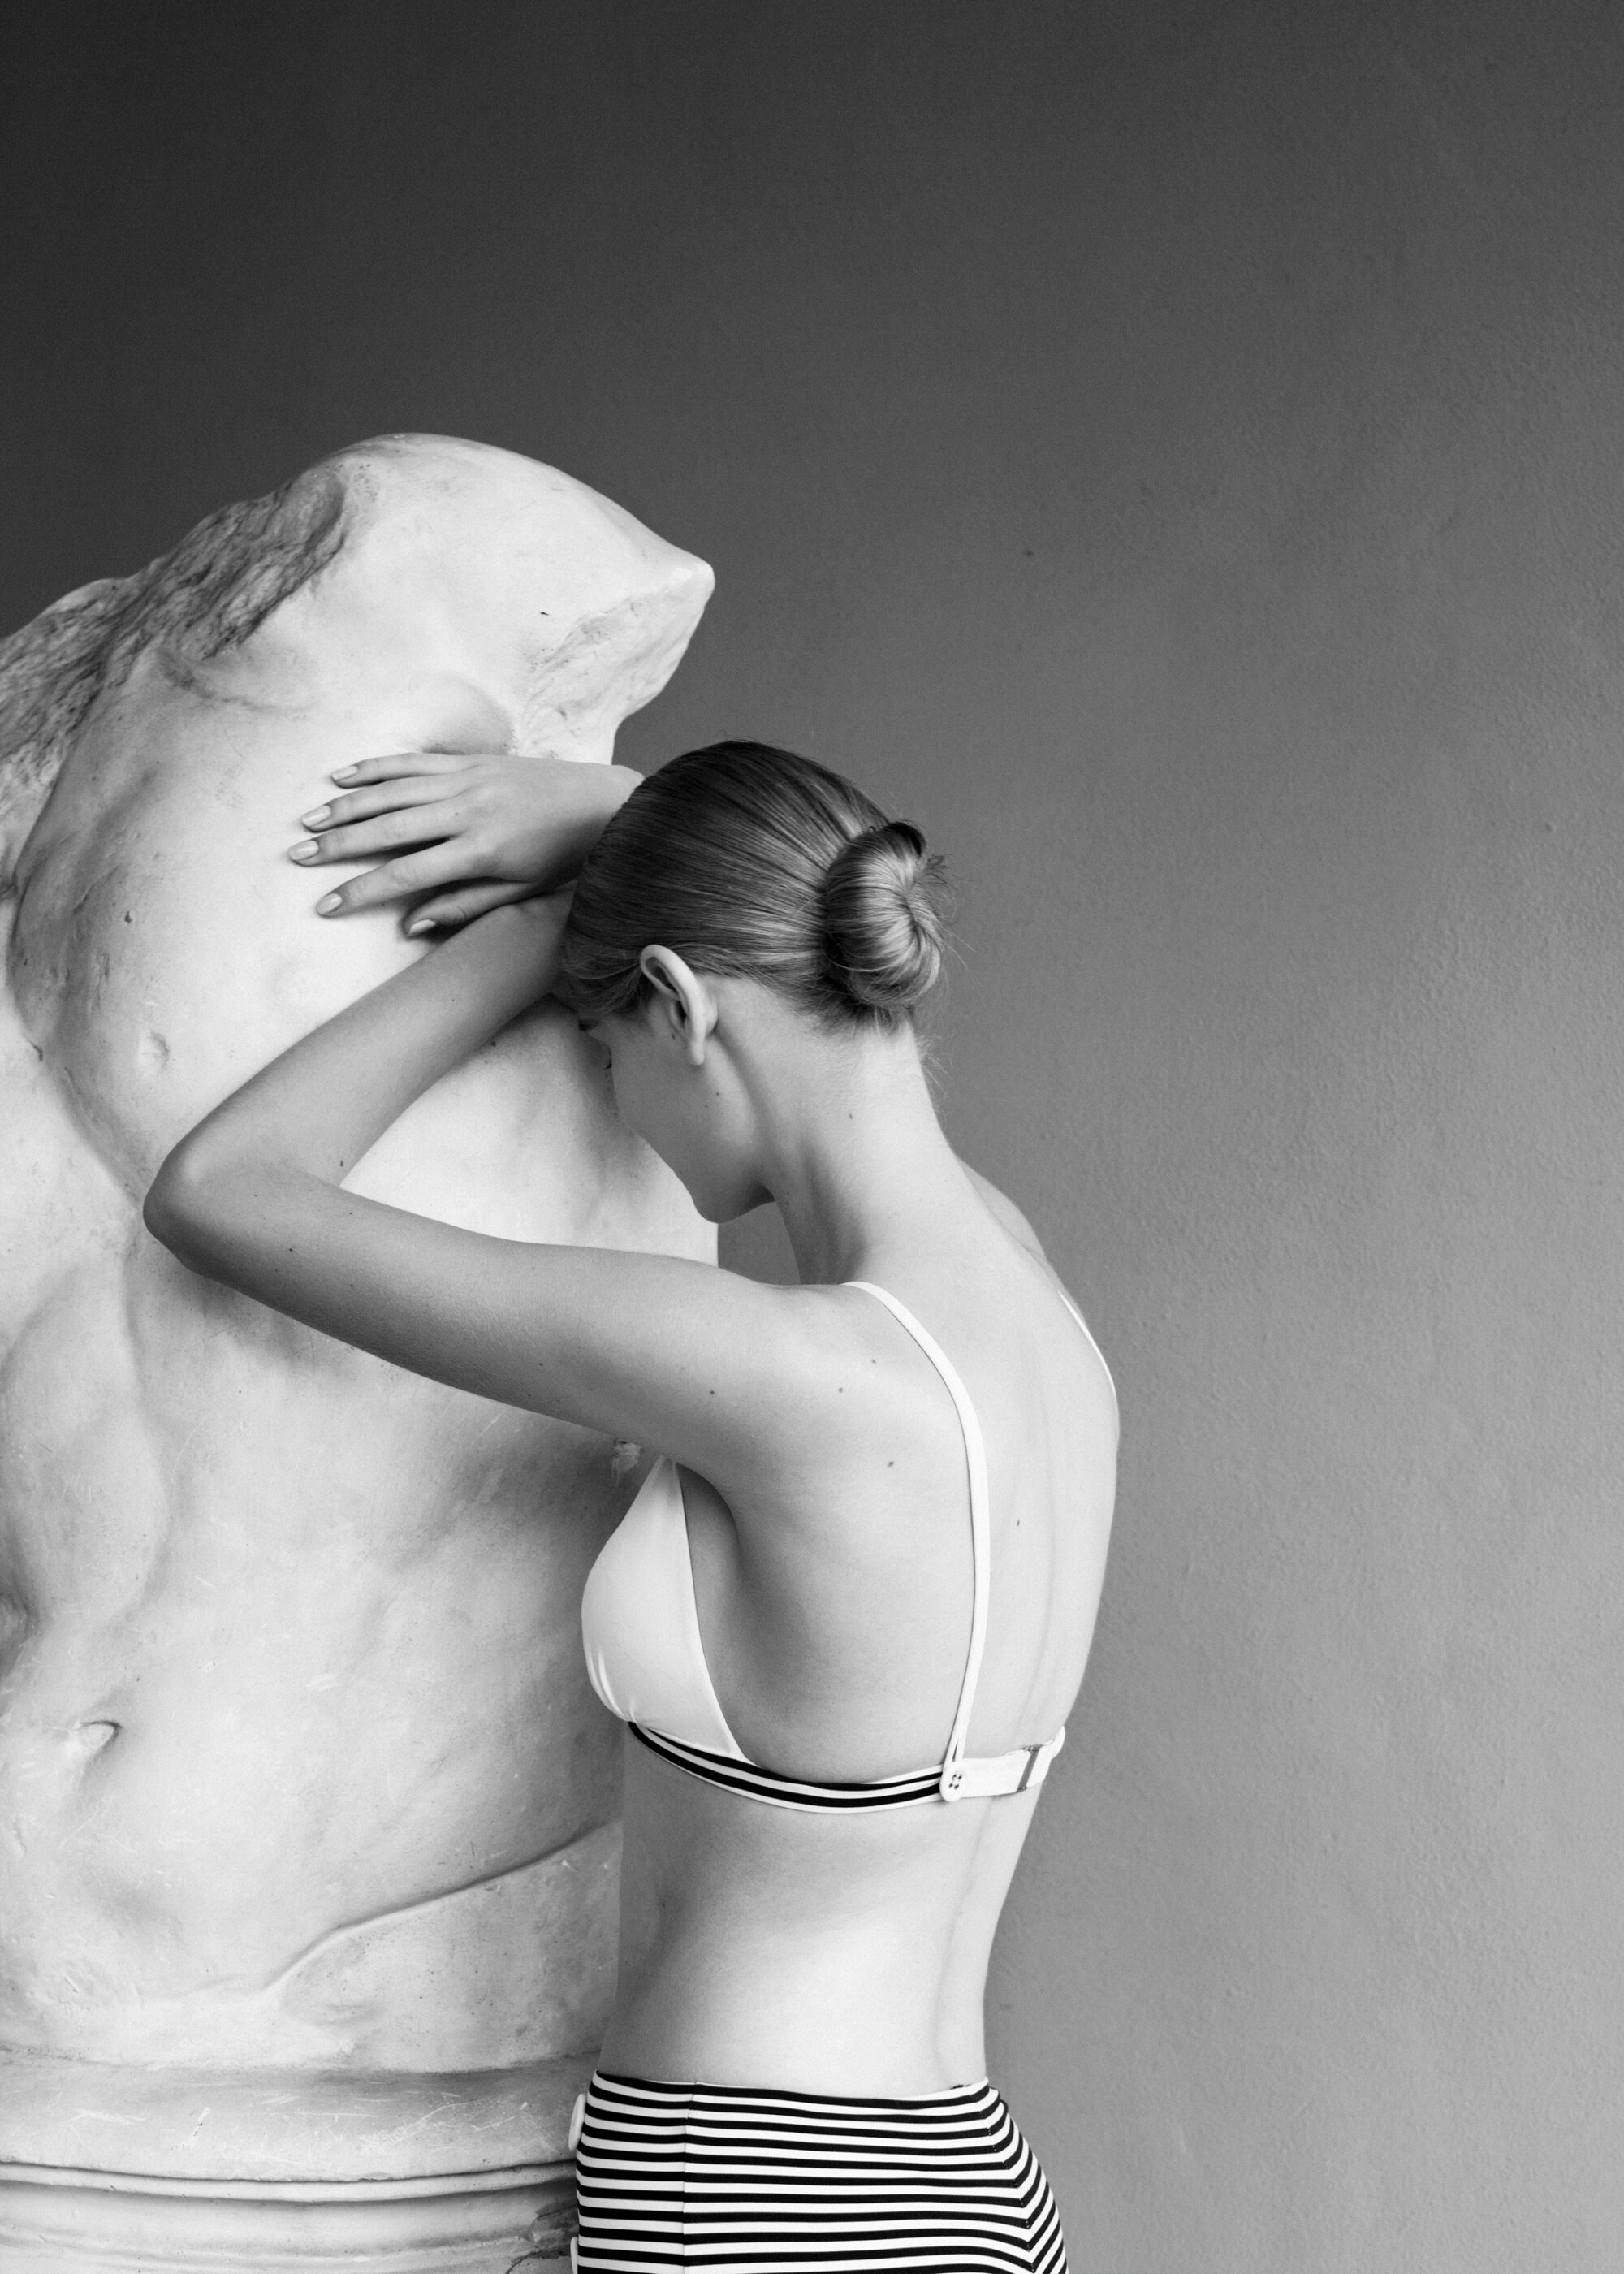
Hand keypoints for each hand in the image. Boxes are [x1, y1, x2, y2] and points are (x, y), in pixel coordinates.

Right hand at [287, 752, 639, 933]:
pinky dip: (376, 768)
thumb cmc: (566, 859)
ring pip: (393, 790)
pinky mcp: (471, 761)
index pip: (408, 875)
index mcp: (482, 851)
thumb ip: (467, 907)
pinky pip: (413, 762)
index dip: (363, 891)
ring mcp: (468, 780)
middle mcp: (468, 810)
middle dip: (339, 845)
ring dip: (347, 805)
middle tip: (298, 858)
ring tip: (310, 822)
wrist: (605, 803)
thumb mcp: (524, 894)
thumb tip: (410, 926)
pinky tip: (342, 776)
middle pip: (389, 828)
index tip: (326, 905)